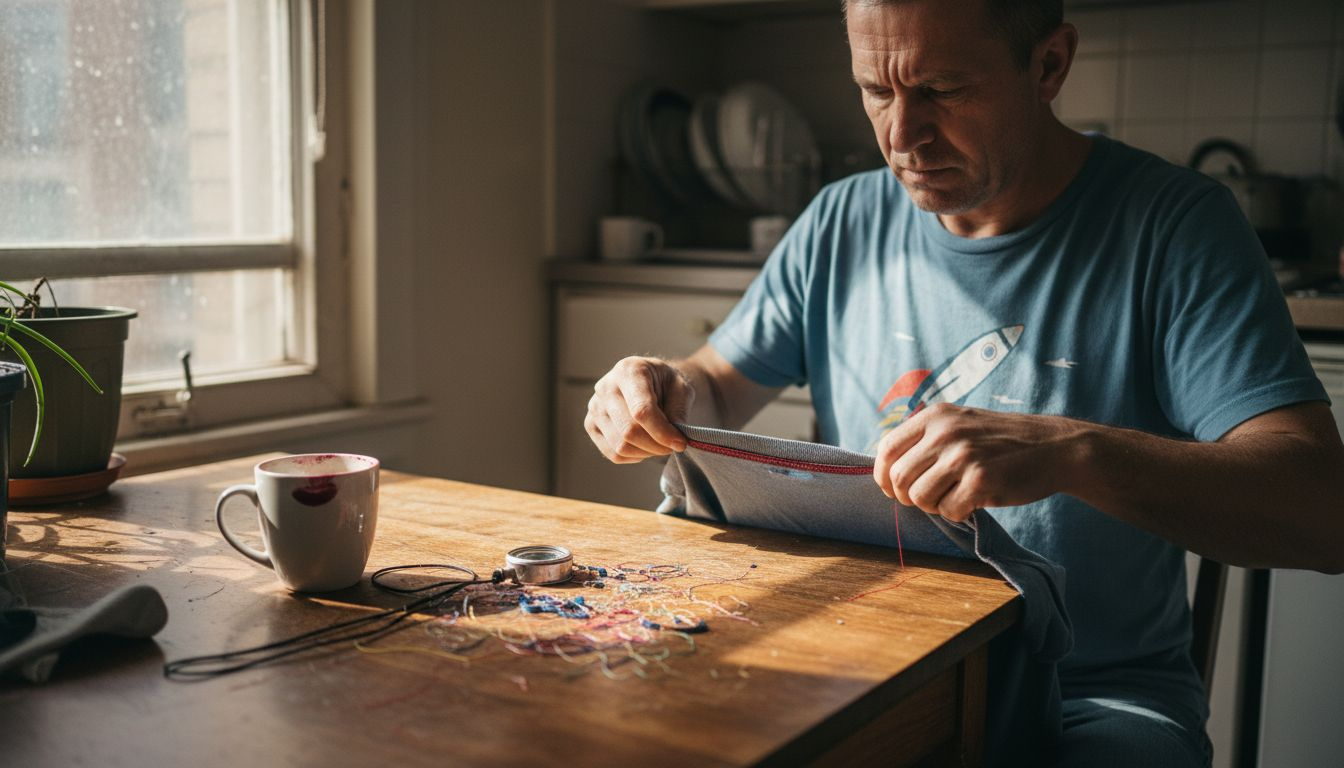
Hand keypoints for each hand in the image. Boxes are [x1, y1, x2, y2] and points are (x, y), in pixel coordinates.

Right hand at [585, 356, 694, 463]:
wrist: (650, 382)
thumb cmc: (666, 384)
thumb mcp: (681, 389)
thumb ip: (679, 411)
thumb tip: (675, 439)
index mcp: (629, 371)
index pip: (641, 410)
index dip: (662, 432)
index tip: (680, 443)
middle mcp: (606, 387)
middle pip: (629, 430)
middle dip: (656, 445)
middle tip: (674, 446)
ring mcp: (595, 407)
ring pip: (620, 445)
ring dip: (646, 452)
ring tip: (660, 445)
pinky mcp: (591, 425)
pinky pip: (612, 453)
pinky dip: (634, 456)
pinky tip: (645, 446)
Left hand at [872, 403, 1084, 521]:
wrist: (1055, 447)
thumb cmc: (1003, 442)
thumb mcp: (961, 423)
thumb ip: (926, 439)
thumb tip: (887, 470)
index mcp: (935, 416)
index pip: (887, 448)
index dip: (883, 475)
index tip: (892, 489)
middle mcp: (945, 433)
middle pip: (899, 478)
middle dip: (909, 497)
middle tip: (930, 498)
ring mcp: (963, 456)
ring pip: (919, 498)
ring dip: (933, 506)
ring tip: (954, 498)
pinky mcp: (981, 480)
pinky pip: (948, 511)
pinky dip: (957, 514)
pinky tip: (973, 503)